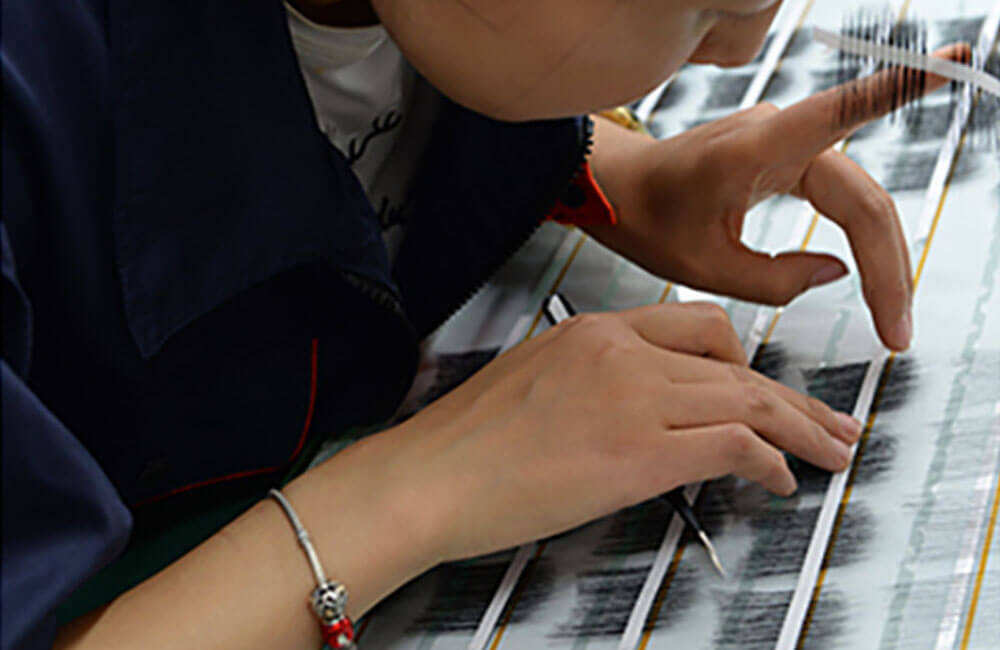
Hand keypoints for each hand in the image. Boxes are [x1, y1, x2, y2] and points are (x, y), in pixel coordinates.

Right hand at [382, 303, 860, 563]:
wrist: (426, 476)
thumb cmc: (461, 443)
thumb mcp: (531, 382)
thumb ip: (591, 381)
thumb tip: (632, 411)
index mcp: (594, 330)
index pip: (697, 326)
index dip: (744, 359)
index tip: (765, 385)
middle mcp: (621, 352)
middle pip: (737, 361)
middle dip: (793, 397)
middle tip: (830, 421)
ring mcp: (633, 398)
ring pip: (749, 398)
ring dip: (802, 430)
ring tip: (830, 452)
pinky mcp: (640, 452)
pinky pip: (735, 445)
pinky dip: (772, 461)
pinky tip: (781, 480)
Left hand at [586, 44, 969, 351]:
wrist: (620, 191)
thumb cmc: (646, 218)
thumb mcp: (701, 268)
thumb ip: (773, 279)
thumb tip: (837, 274)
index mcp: (753, 151)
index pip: (842, 113)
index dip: (903, 89)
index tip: (956, 62)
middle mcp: (778, 135)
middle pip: (863, 199)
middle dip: (889, 267)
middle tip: (897, 330)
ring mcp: (785, 143)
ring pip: (858, 201)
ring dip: (880, 259)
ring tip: (889, 318)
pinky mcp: (786, 155)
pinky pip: (839, 196)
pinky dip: (860, 237)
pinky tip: (880, 268)